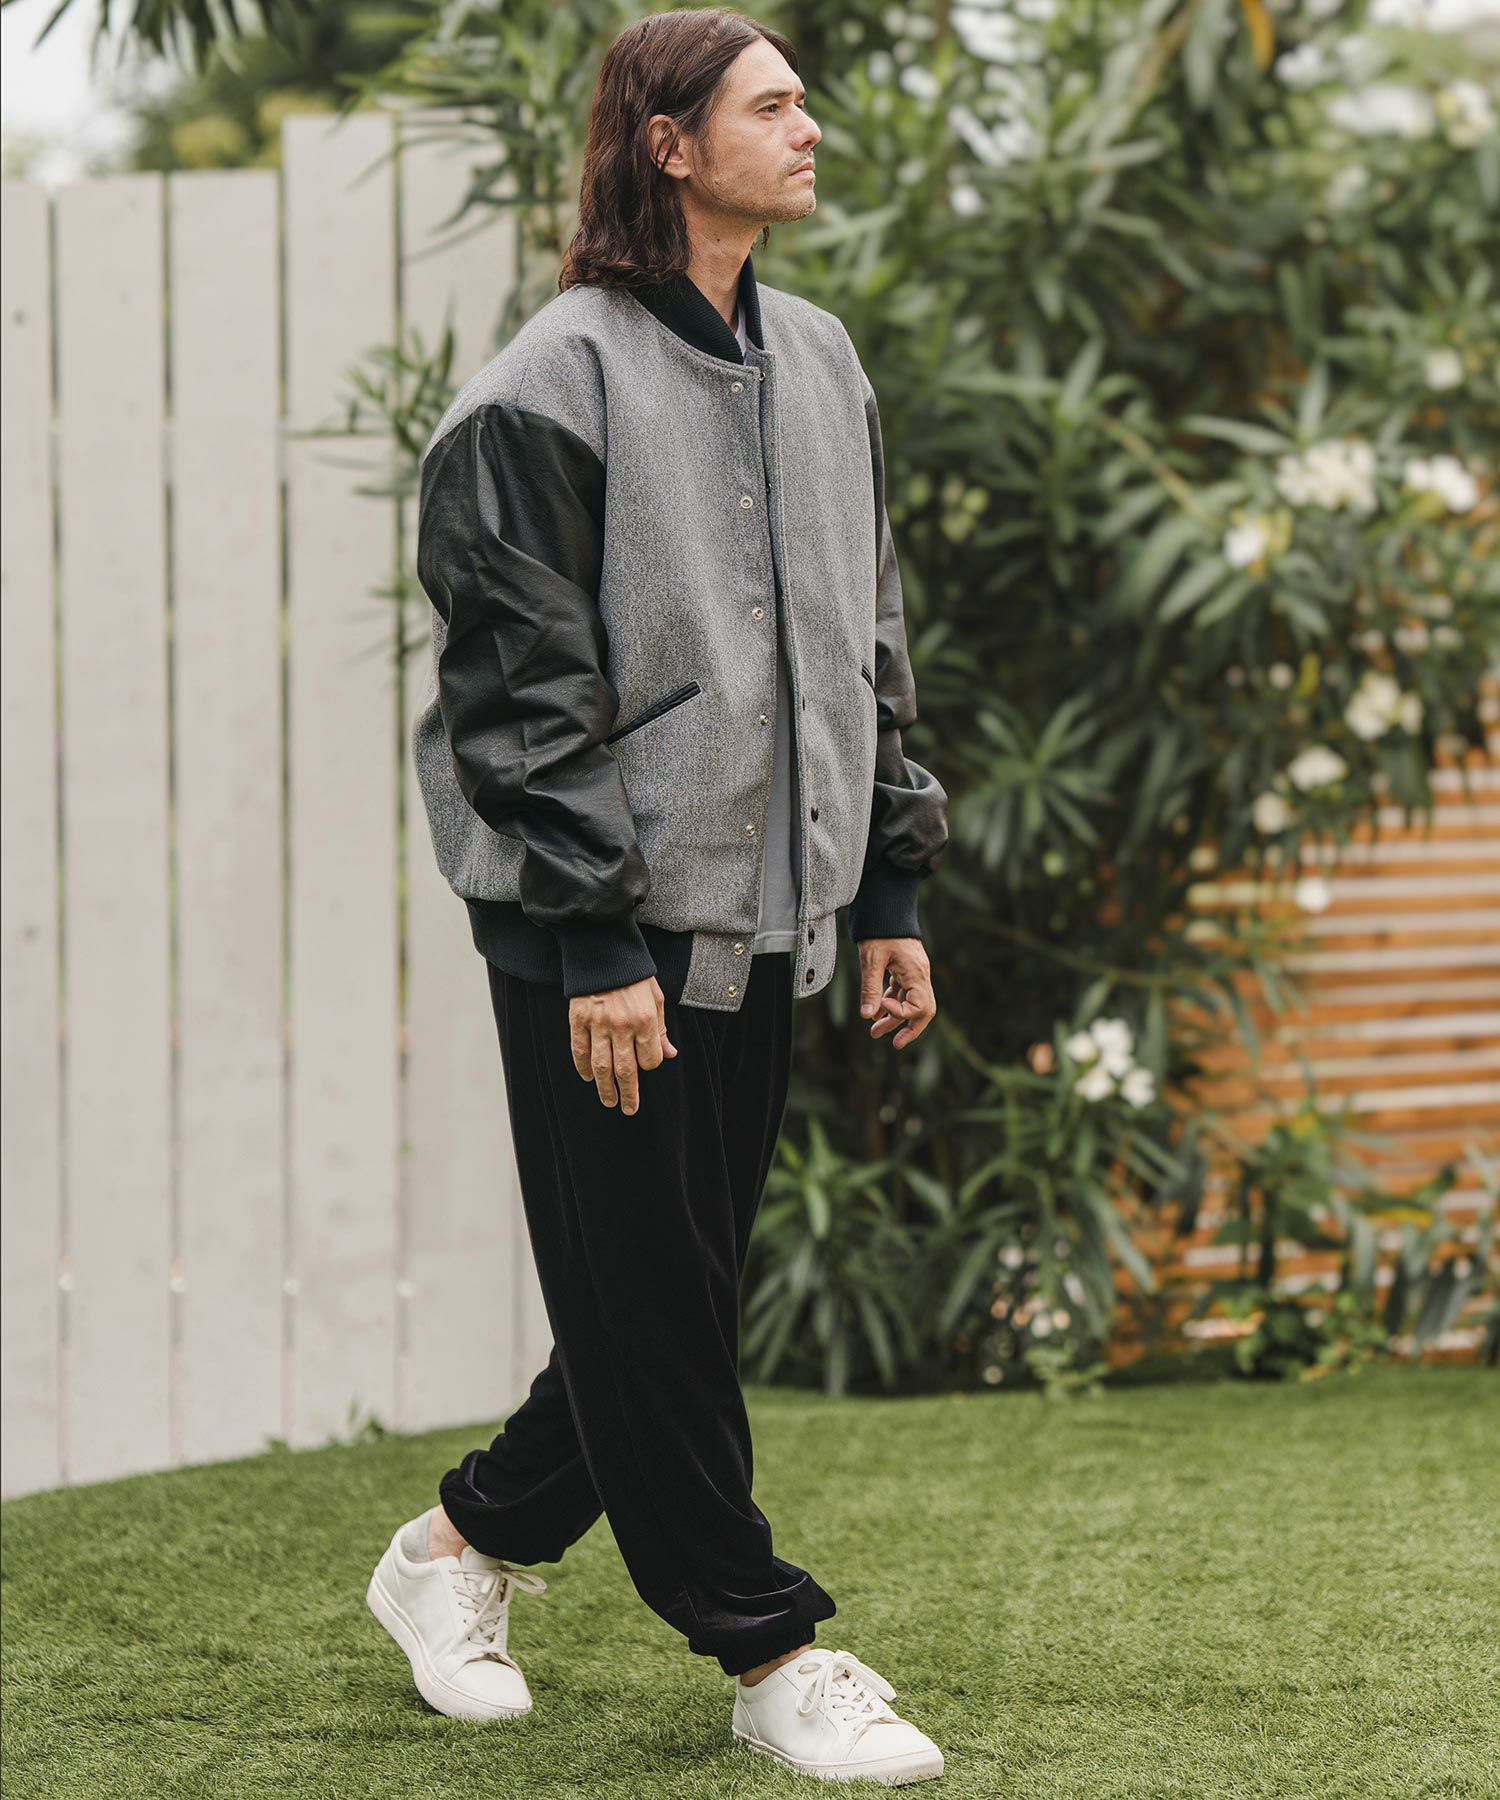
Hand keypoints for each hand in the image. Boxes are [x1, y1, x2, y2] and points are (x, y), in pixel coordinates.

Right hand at [569, 975, 676, 1113]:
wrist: (604, 952)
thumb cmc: (635, 976)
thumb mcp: (657, 998)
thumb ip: (662, 1029)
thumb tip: (671, 1055)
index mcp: (645, 1019)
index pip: (650, 1058)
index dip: (650, 1065)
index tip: (647, 1065)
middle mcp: (622, 1025)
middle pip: (625, 1070)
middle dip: (629, 1093)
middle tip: (629, 1109)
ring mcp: (598, 1023)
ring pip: (601, 1066)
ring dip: (605, 1088)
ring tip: (610, 1102)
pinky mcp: (578, 1018)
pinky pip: (580, 1050)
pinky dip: (583, 1067)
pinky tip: (588, 1078)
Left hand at [857, 938, 935, 1049]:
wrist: (886, 910)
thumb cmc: (880, 931)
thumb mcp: (871, 959)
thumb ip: (870, 988)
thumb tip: (867, 1016)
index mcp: (917, 973)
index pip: (920, 1006)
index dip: (900, 1014)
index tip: (880, 1009)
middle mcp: (920, 975)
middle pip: (924, 1010)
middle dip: (909, 1028)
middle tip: (895, 1044)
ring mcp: (915, 974)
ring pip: (910, 1003)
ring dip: (894, 1019)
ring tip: (874, 1032)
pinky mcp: (906, 971)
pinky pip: (903, 993)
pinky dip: (891, 1004)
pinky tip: (875, 1012)